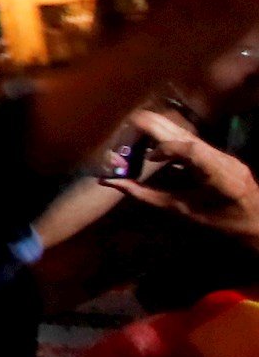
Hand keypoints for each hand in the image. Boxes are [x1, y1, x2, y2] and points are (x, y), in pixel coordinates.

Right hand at [103, 108, 258, 243]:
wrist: (258, 225)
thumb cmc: (221, 226)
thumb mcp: (182, 213)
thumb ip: (146, 195)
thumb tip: (112, 182)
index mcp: (220, 176)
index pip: (191, 148)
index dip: (164, 146)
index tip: (147, 157)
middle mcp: (224, 159)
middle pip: (184, 132)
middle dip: (152, 129)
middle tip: (126, 136)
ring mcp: (224, 154)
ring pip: (186, 133)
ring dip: (158, 134)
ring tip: (134, 141)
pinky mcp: (221, 154)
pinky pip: (190, 141)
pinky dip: (168, 142)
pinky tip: (155, 152)